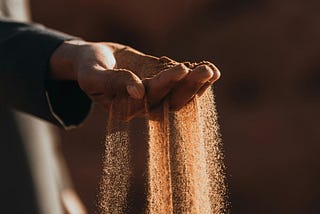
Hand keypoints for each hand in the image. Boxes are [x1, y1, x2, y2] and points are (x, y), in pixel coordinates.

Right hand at [50, 40, 219, 119]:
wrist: (96, 58)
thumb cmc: (89, 68)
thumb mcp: (93, 75)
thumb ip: (112, 83)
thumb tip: (138, 91)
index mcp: (127, 109)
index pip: (150, 100)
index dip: (166, 85)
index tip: (180, 69)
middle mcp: (144, 106)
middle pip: (171, 101)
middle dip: (189, 86)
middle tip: (206, 70)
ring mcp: (156, 94)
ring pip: (180, 95)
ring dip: (197, 84)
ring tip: (212, 70)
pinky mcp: (162, 82)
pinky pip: (181, 83)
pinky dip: (195, 77)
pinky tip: (210, 69)